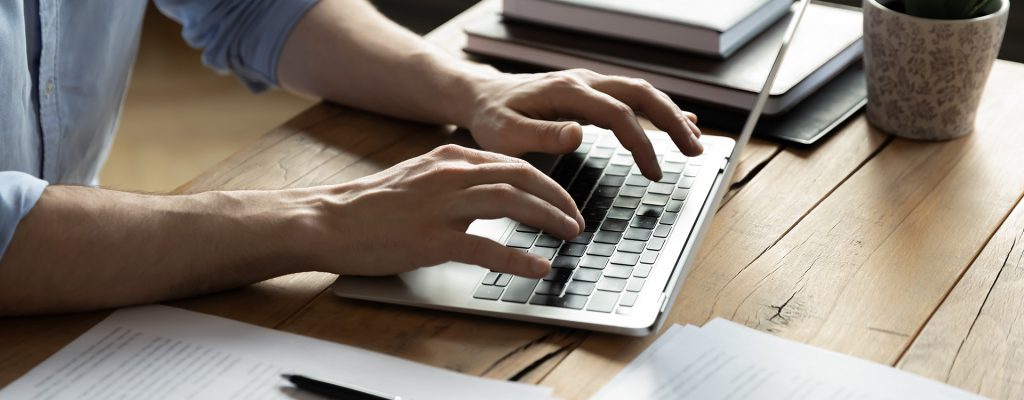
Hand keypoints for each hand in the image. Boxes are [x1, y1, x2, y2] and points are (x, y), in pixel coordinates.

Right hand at [293, 144, 583, 277]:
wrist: (328, 219)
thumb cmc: (370, 205)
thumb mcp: (419, 177)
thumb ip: (455, 179)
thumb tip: (493, 191)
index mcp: (449, 159)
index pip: (512, 164)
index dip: (547, 182)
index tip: (564, 200)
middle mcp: (450, 176)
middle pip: (522, 178)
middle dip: (558, 198)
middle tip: (576, 219)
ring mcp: (441, 206)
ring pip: (511, 203)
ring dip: (548, 219)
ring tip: (568, 235)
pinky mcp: (431, 239)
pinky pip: (486, 247)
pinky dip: (517, 257)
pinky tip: (538, 267)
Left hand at [460, 68, 703, 180]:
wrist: (481, 96)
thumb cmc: (491, 119)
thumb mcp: (506, 134)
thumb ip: (542, 135)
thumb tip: (578, 134)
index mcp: (566, 91)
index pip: (618, 114)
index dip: (641, 143)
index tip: (655, 172)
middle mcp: (583, 80)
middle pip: (641, 94)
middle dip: (672, 122)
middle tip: (695, 151)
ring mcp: (589, 83)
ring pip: (641, 92)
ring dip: (670, 114)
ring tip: (694, 142)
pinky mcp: (590, 91)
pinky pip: (631, 96)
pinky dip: (657, 109)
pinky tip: (680, 120)